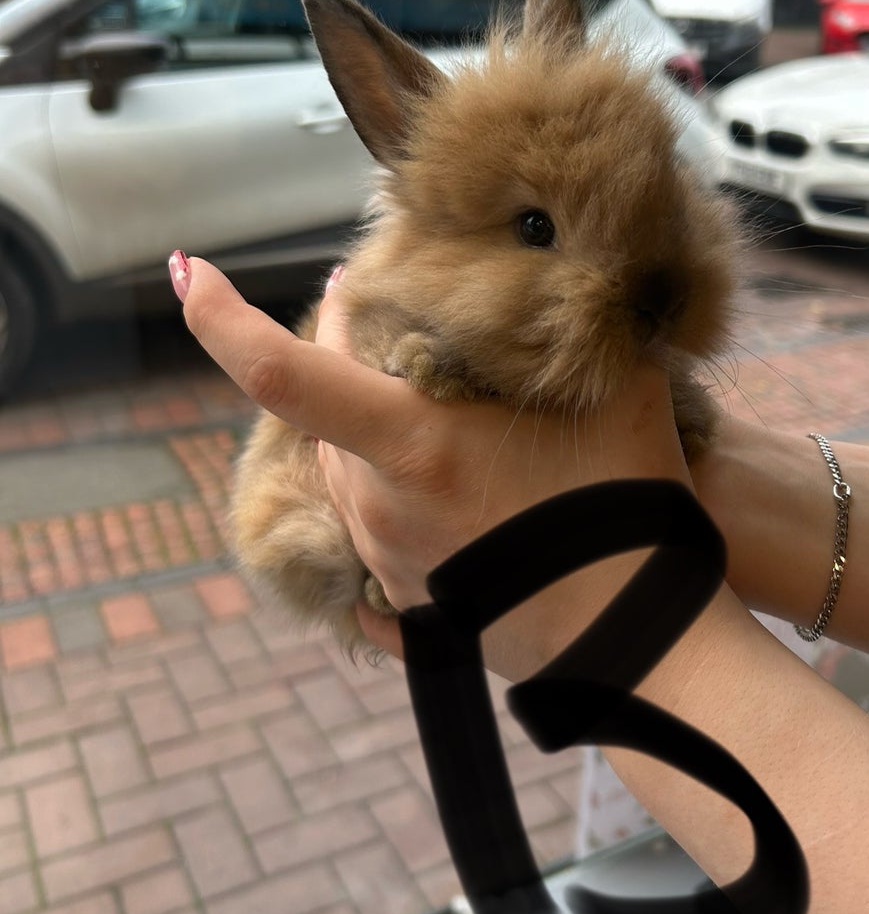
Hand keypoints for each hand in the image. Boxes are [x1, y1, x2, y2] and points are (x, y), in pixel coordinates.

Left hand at [177, 256, 694, 679]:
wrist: (635, 642)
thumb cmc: (625, 512)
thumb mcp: (616, 394)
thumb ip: (580, 325)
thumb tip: (577, 276)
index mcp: (411, 445)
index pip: (282, 373)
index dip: (222, 317)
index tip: (188, 271)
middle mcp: (378, 503)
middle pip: (326, 408)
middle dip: (347, 352)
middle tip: (389, 307)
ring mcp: (385, 558)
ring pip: (353, 467)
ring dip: (378, 426)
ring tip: (441, 402)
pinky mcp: (403, 600)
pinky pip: (379, 523)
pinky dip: (398, 488)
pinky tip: (453, 483)